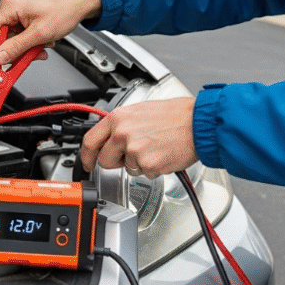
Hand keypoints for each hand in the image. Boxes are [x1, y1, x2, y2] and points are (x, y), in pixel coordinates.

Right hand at [0, 0, 101, 65]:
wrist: (80, 2)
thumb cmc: (64, 8)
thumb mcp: (40, 34)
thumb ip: (17, 47)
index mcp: (9, 7)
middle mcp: (10, 8)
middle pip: (0, 39)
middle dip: (12, 54)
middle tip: (20, 64)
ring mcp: (17, 13)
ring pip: (11, 41)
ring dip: (24, 50)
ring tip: (39, 51)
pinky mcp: (24, 18)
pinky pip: (20, 37)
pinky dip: (29, 45)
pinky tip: (42, 45)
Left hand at [81, 97, 197, 178]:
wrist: (198, 122)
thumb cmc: (176, 115)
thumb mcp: (141, 111)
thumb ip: (122, 125)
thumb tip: (111, 138)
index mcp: (118, 118)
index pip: (90, 141)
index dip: (86, 156)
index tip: (87, 163)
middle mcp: (122, 133)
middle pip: (105, 160)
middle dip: (117, 162)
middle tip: (133, 154)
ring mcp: (134, 150)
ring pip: (127, 168)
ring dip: (139, 163)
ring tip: (156, 148)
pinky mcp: (147, 164)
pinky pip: (144, 173)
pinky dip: (154, 168)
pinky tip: (163, 154)